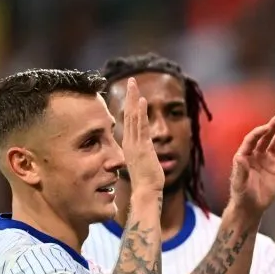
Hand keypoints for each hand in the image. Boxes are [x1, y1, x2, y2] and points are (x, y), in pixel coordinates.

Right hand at [121, 78, 164, 192]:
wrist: (145, 192)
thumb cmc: (146, 181)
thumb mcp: (142, 163)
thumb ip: (141, 154)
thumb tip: (142, 151)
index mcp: (130, 144)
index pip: (128, 120)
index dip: (129, 105)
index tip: (131, 93)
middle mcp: (130, 141)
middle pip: (129, 114)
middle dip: (130, 96)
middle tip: (131, 80)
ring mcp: (135, 144)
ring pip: (133, 117)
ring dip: (134, 99)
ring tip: (134, 84)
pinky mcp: (142, 147)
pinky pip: (141, 126)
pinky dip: (141, 113)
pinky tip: (142, 101)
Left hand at [229, 112, 274, 214]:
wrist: (251, 207)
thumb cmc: (241, 194)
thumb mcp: (238, 183)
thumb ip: (240, 170)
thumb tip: (240, 157)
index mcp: (245, 154)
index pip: (252, 139)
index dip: (259, 132)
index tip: (267, 128)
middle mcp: (257, 154)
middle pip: (267, 136)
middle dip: (274, 125)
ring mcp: (269, 159)